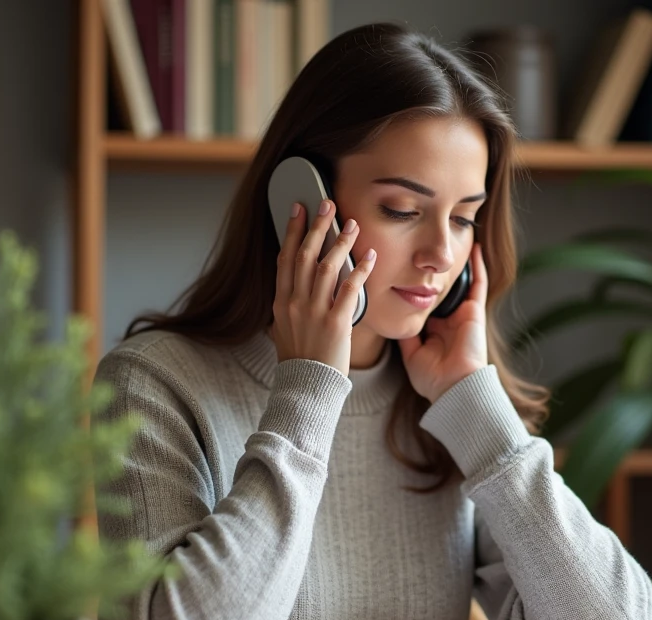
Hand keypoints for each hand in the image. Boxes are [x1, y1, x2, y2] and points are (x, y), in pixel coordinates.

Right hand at [270, 200, 374, 375]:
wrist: (307, 386)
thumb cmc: (299, 359)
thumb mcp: (283, 329)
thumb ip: (288, 306)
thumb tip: (293, 288)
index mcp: (281, 302)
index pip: (285, 258)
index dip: (292, 231)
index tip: (298, 209)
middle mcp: (295, 302)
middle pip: (304, 255)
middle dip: (317, 226)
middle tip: (327, 203)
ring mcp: (314, 312)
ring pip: (326, 267)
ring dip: (340, 242)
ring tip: (352, 224)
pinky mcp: (335, 323)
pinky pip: (349, 289)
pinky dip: (361, 270)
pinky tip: (370, 257)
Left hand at [398, 242, 488, 401]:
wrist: (454, 387)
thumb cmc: (433, 378)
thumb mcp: (411, 353)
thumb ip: (405, 334)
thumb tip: (393, 315)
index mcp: (435, 331)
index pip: (426, 304)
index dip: (418, 288)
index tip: (405, 269)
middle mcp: (450, 320)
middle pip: (443, 290)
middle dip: (436, 272)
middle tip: (426, 248)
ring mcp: (464, 314)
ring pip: (460, 283)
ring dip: (457, 264)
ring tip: (452, 240)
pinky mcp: (475, 312)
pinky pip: (478, 284)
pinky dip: (478, 266)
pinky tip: (475, 247)